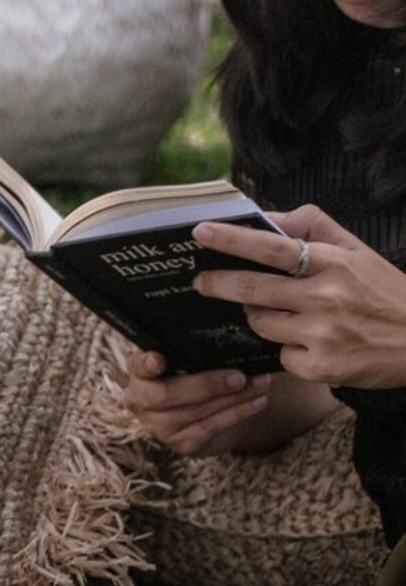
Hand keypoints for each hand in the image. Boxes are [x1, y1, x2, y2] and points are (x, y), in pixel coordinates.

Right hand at [120, 350, 273, 455]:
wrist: (213, 410)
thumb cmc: (202, 374)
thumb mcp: (196, 359)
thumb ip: (199, 350)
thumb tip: (233, 337)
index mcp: (142, 373)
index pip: (137, 366)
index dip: (145, 364)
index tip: (158, 359)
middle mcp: (141, 402)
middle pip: (165, 395)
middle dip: (205, 385)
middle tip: (239, 377)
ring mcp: (159, 427)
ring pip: (193, 413)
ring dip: (233, 398)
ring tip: (260, 384)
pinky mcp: (181, 444)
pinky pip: (210, 428)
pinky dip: (238, 413)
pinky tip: (258, 402)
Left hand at [192, 206, 405, 389]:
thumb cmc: (384, 291)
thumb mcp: (357, 251)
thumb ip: (314, 228)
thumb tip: (269, 218)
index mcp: (334, 262)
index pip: (273, 247)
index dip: (233, 240)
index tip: (201, 232)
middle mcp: (325, 297)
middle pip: (252, 289)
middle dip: (218, 284)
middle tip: (200, 281)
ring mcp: (320, 334)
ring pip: (261, 323)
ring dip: (260, 317)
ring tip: (285, 313)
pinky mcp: (317, 367)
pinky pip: (281, 356)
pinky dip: (288, 350)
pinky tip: (312, 345)